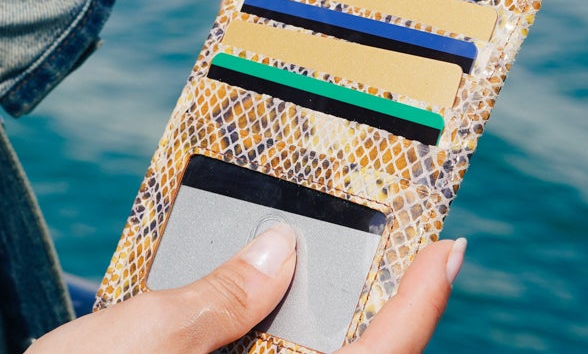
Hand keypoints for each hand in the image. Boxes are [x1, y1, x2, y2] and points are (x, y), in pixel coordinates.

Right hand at [27, 224, 466, 352]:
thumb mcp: (138, 341)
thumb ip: (217, 298)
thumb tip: (275, 253)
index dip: (420, 305)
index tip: (449, 247)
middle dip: (380, 314)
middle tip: (397, 251)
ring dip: (319, 323)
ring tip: (317, 261)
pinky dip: (264, 334)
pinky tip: (249, 297)